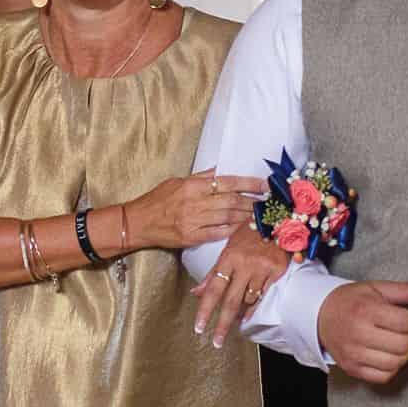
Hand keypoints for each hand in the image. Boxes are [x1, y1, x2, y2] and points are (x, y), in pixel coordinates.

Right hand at [127, 168, 266, 250]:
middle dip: (254, 201)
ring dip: (247, 216)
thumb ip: (200, 177)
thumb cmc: (156, 200)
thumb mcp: (177, 181)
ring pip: (228, 217)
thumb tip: (219, 170)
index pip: (227, 182)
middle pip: (232, 200)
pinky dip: (232, 230)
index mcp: (193, 186)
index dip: (249, 184)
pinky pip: (217, 233)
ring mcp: (194, 220)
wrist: (137, 222)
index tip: (265, 185)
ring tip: (263, 215)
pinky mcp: (191, 237)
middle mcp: (195, 202)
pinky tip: (245, 229)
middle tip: (270, 203)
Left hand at [190, 224, 291, 346]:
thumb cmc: (249, 233)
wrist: (277, 220)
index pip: (213, 289)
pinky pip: (264, 294)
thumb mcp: (228, 248)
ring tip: (235, 323)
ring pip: (248, 300)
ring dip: (240, 314)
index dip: (205, 310)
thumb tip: (195, 292)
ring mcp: (262, 269)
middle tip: (216, 342)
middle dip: (222, 324)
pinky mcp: (276, 271)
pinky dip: (255, 305)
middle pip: (231, 301)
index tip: (199, 328)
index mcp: (228, 258)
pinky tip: (250, 313)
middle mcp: (244, 265)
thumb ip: (213, 272)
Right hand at [318, 279, 407, 383]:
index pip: (405, 322)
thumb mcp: (376, 289)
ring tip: (403, 343)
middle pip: (402, 345)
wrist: (319, 316)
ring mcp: (354, 354)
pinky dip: (393, 368)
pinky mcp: (352, 368)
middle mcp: (358, 333)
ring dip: (406, 354)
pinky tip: (391, 356)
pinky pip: (383, 376)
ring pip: (395, 363)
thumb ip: (405, 289)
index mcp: (365, 310)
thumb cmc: (351, 301)